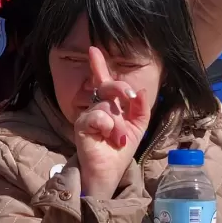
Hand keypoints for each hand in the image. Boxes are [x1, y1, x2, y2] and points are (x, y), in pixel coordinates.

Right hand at [75, 47, 150, 199]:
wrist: (109, 172)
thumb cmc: (120, 151)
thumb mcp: (138, 127)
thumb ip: (140, 109)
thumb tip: (138, 92)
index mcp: (110, 106)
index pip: (103, 82)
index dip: (98, 66)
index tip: (93, 49)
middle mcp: (97, 107)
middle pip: (108, 86)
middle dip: (120, 88)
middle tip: (130, 97)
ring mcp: (88, 115)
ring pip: (107, 106)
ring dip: (119, 124)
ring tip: (119, 140)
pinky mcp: (81, 125)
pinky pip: (98, 116)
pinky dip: (108, 127)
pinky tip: (108, 139)